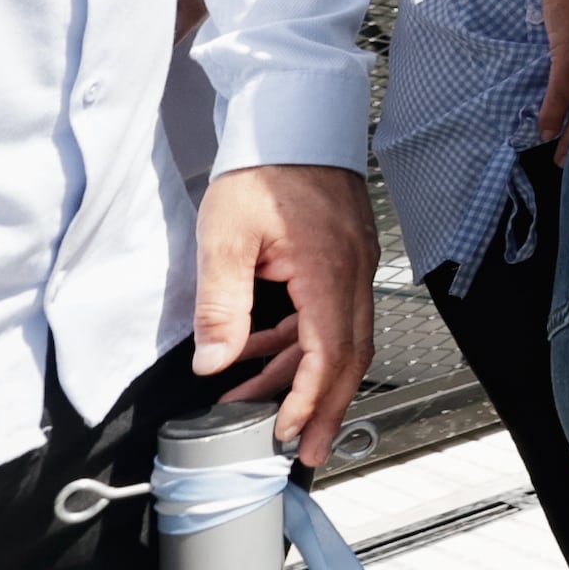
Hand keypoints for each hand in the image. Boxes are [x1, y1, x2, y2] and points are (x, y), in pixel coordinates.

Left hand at [192, 161, 373, 466]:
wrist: (291, 120)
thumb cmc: (265, 167)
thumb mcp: (225, 237)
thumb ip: (221, 304)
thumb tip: (215, 361)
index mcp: (329, 272)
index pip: (328, 354)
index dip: (309, 400)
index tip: (288, 432)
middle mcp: (352, 274)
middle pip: (349, 357)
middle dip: (327, 408)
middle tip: (308, 449)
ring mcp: (353, 266)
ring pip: (341, 339)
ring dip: (307, 379)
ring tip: (267, 409)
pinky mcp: (343, 259)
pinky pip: (331, 315)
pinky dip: (302, 344)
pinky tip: (265, 354)